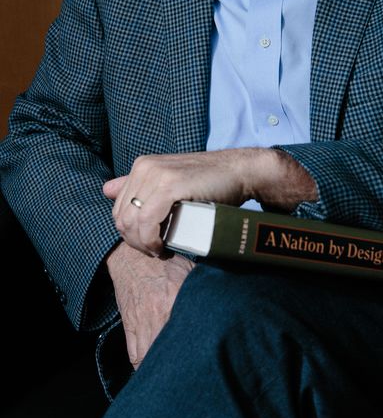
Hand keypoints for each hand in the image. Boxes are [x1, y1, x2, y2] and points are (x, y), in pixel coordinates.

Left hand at [103, 148, 316, 256]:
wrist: (240, 171)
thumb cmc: (209, 182)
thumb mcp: (170, 180)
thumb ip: (138, 184)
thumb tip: (106, 189)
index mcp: (141, 166)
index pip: (119, 209)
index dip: (131, 234)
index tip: (152, 245)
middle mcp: (144, 166)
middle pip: (122, 217)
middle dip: (136, 242)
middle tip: (157, 251)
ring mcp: (156, 174)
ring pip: (132, 221)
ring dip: (144, 244)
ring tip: (162, 250)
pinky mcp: (169, 184)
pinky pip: (146, 221)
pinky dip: (152, 239)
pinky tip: (164, 245)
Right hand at [106, 241, 193, 368]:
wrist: (131, 256)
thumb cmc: (164, 263)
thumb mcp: (188, 269)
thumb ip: (203, 287)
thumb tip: (224, 299)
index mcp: (173, 298)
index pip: (186, 332)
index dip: (195, 349)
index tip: (204, 358)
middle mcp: (156, 314)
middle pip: (166, 350)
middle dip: (177, 364)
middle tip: (188, 372)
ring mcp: (141, 322)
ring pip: (147, 357)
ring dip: (157, 367)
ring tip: (170, 374)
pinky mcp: (129, 325)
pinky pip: (133, 354)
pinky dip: (142, 363)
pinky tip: (151, 367)